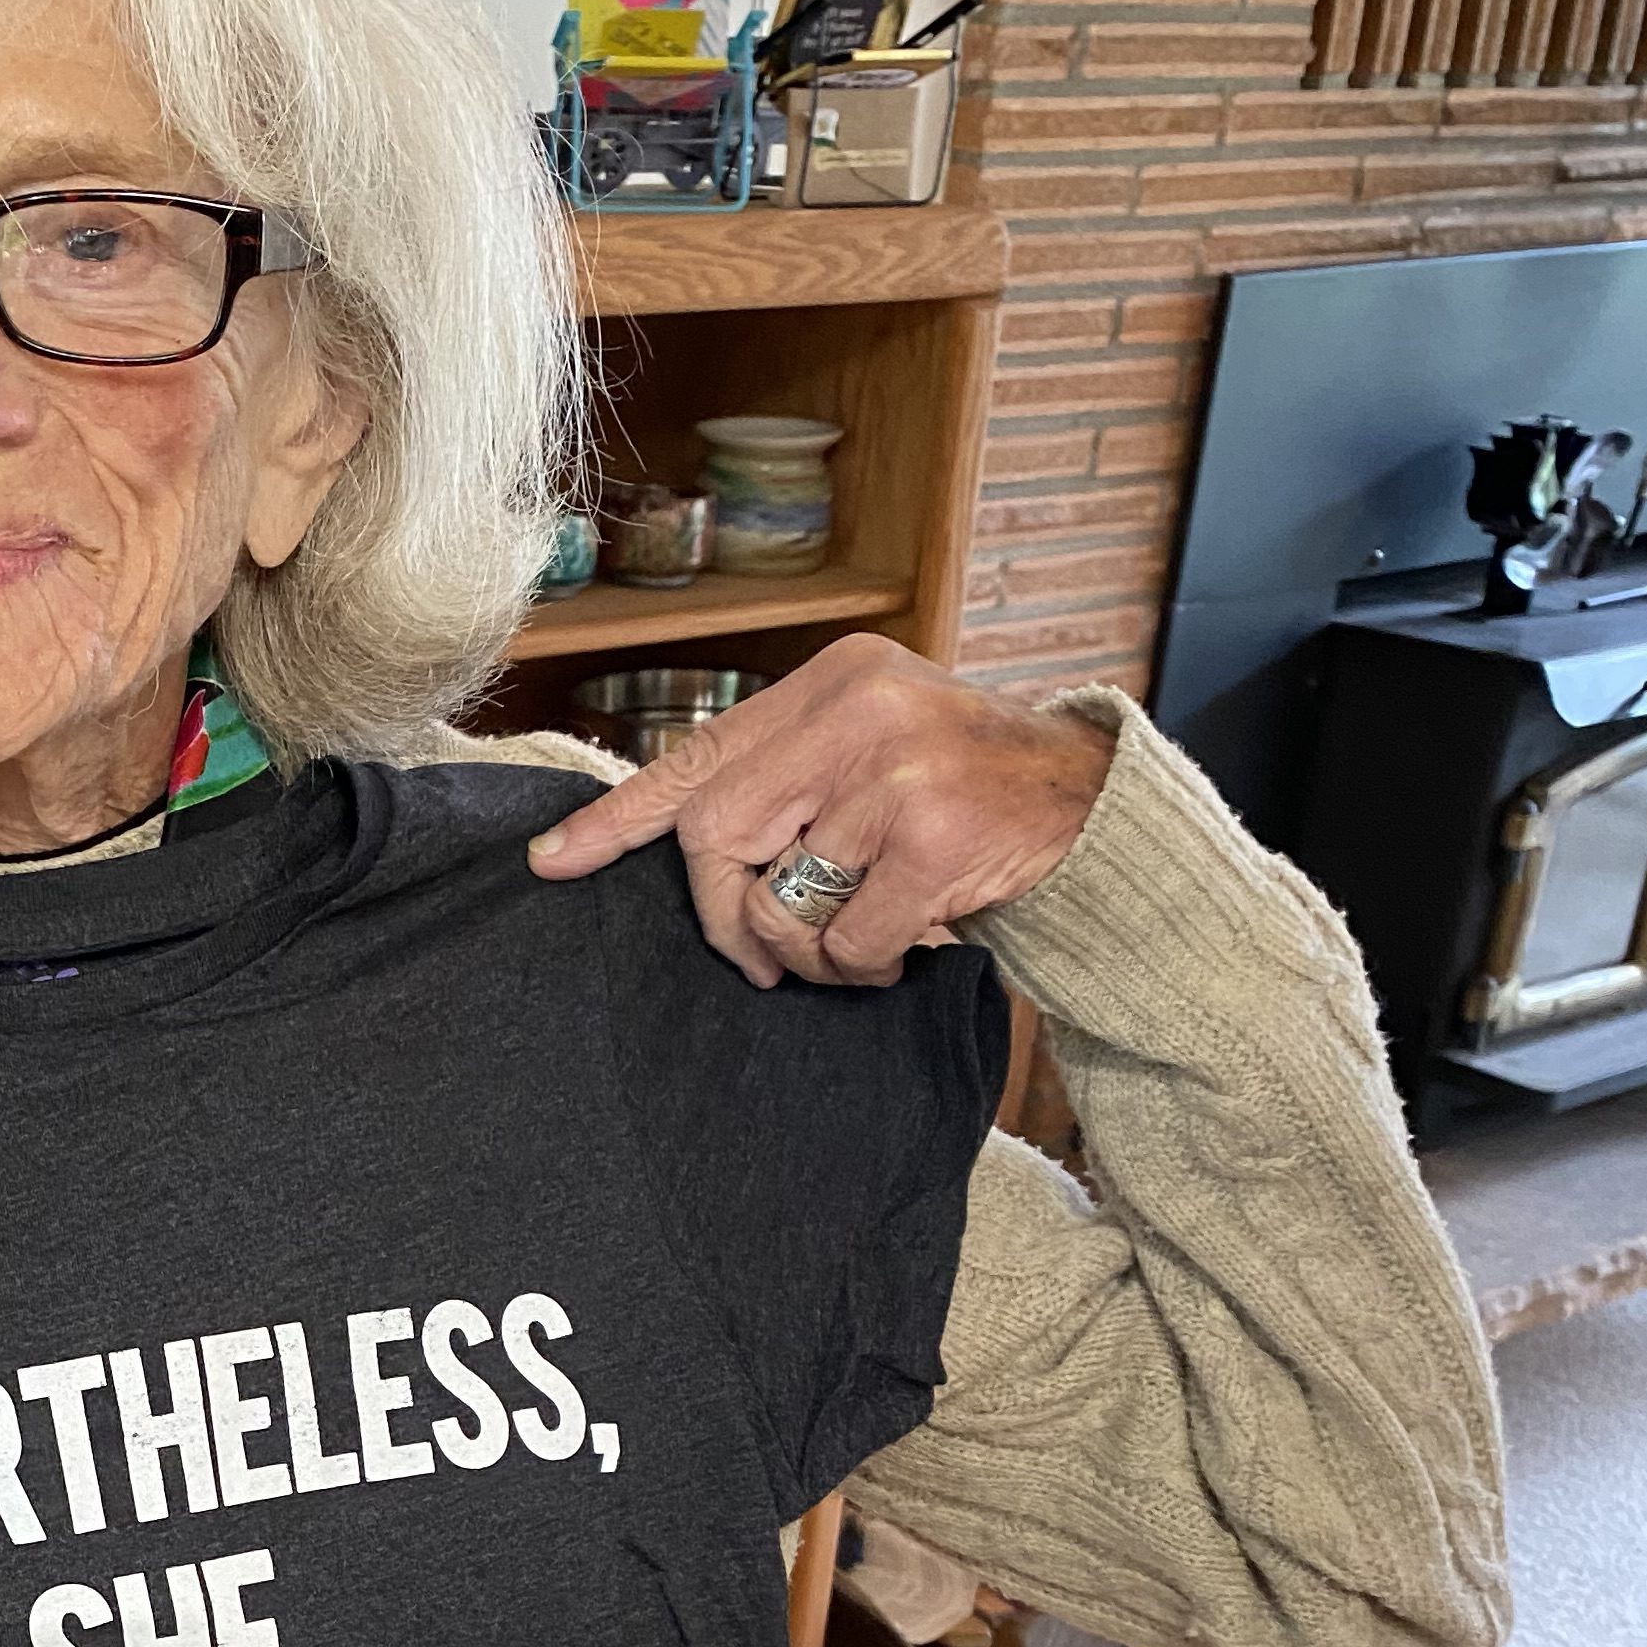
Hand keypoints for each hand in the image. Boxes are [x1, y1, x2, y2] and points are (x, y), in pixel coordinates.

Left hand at [525, 634, 1116, 988]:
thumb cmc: (965, 788)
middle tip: (763, 952)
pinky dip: (863, 966)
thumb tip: (680, 840)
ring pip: (780, 901)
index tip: (554, 863)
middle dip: (727, 914)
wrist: (1093, 807)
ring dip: (807, 950)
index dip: (619, 820)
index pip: (699, 754)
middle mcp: (859, 712)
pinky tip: (904, 944)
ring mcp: (897, 775)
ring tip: (854, 941)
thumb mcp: (872, 747)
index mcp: (834, 680)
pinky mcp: (933, 841)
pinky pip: (845, 942)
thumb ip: (787, 775)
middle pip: (715, 836)